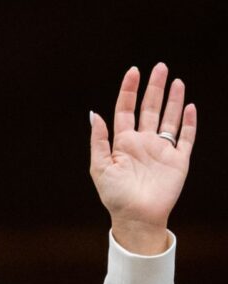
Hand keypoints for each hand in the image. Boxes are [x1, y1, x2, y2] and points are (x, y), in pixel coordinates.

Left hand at [90, 63, 195, 253]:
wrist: (136, 216)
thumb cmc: (114, 195)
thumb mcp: (100, 166)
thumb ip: (98, 140)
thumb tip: (94, 113)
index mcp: (123, 142)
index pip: (126, 110)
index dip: (129, 90)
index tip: (134, 71)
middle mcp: (143, 142)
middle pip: (149, 108)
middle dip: (154, 88)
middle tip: (160, 66)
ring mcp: (162, 150)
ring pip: (169, 118)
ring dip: (173, 100)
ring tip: (176, 80)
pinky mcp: (178, 160)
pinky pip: (186, 138)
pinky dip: (189, 123)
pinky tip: (189, 106)